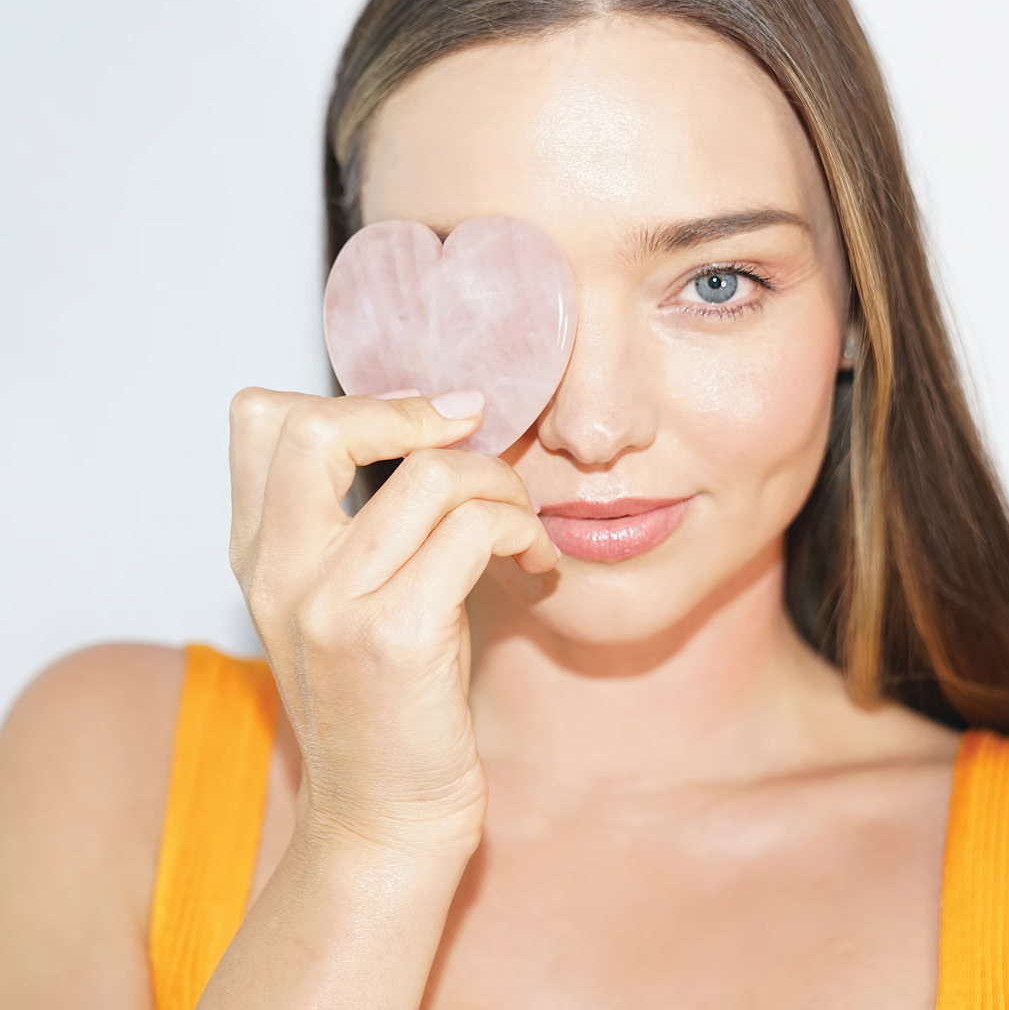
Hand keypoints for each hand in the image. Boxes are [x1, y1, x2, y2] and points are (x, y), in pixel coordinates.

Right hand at [228, 387, 556, 859]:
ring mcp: (332, 607)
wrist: (383, 821)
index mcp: (261, 556)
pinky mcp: (395, 638)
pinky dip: (520, 529)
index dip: (351, 400)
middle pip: (316, 427)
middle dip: (411, 413)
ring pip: (430, 477)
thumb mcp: (346, 602)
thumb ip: (357, 522)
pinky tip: (535, 561)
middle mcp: (281, 574)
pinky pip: (475, 532)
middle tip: (469, 435)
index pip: (260, 420)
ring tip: (519, 523)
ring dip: (500, 484)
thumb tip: (436, 425)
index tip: (422, 424)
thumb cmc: (385, 704)